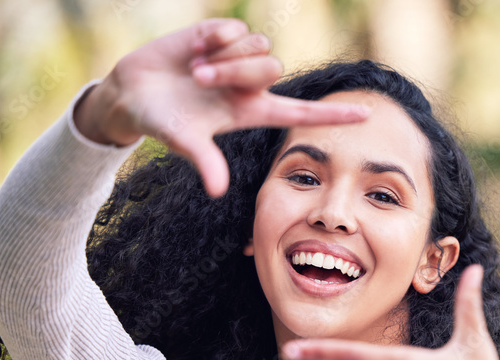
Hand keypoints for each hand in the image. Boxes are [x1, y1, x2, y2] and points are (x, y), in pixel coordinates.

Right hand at [73, 18, 370, 196]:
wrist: (132, 92)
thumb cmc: (162, 122)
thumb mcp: (184, 141)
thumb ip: (205, 161)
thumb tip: (218, 191)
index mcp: (251, 111)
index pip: (302, 112)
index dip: (334, 114)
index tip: (368, 115)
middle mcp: (250, 84)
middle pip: (272, 68)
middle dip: (235, 73)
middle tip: (201, 81)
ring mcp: (237, 58)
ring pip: (258, 47)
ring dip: (223, 57)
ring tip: (195, 69)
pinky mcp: (220, 34)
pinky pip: (235, 28)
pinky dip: (214, 38)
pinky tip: (195, 47)